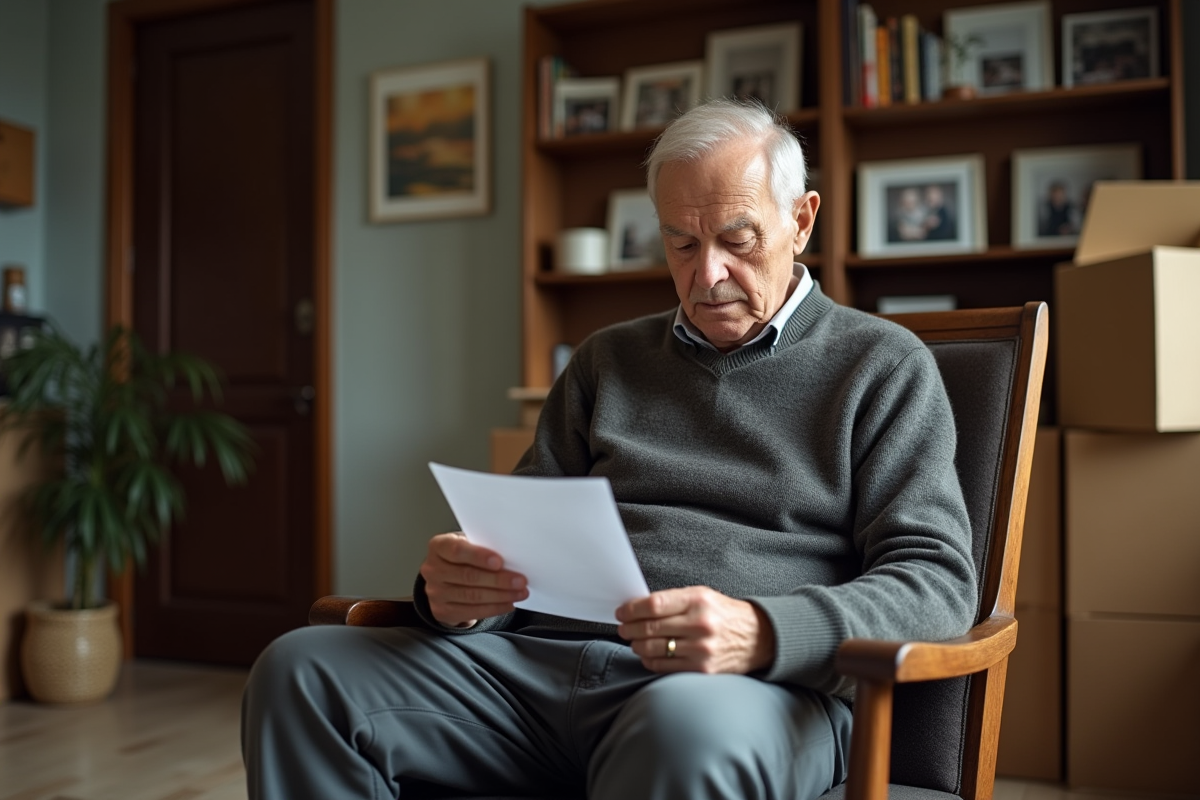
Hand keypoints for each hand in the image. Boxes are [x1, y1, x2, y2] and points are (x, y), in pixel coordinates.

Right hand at [419, 532, 527, 627]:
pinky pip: (471, 611)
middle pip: (468, 576)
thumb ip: (483, 547)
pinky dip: (493, 608)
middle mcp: (432, 569)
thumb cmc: (464, 557)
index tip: (500, 562)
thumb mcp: (469, 544)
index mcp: (438, 546)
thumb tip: (511, 556)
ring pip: (472, 596)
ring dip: (500, 596)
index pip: (457, 550)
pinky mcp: (441, 611)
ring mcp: (435, 592)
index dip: (479, 556)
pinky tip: (508, 603)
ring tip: (520, 593)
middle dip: (498, 580)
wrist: (446, 580)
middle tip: (521, 581)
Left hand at [615, 586, 774, 674]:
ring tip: (634, 641)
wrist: (758, 638)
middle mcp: (700, 624)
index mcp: (698, 601)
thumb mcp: (703, 596)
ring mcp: (701, 649)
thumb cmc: (725, 614)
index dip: (631, 609)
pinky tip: (648, 654)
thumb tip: (638, 607)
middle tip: (623, 628)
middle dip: (629, 628)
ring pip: (653, 649)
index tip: (622, 612)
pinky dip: (650, 660)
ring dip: (636, 645)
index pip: (654, 605)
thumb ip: (673, 600)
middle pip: (649, 628)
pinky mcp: (702, 669)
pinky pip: (663, 666)